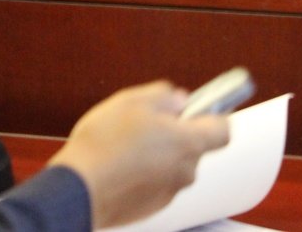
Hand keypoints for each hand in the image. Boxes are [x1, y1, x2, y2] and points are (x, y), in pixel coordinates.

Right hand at [49, 80, 229, 228]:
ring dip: (158, 154)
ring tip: (126, 145)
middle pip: (193, 147)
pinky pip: (157, 182)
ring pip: (173, 165)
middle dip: (175, 134)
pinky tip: (120, 164)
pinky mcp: (152, 206)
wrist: (78, 187)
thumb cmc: (104, 143)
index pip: (223, 130)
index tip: (198, 108)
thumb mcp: (132, 100)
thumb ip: (165, 95)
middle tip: (147, 123)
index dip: (213, 116)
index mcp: (187, 142)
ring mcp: (169, 192)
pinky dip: (145, 173)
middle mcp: (185, 171)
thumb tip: (180, 100)